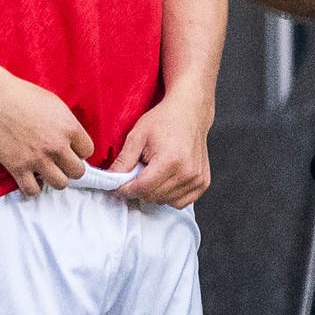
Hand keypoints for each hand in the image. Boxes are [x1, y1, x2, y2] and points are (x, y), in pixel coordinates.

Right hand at [0, 75, 94, 196]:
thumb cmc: (24, 96)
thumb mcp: (55, 105)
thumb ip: (67, 124)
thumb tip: (73, 140)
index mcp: (69, 128)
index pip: (88, 151)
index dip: (79, 151)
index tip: (69, 149)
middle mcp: (57, 146)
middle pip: (78, 172)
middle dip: (70, 167)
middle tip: (59, 162)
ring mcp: (37, 158)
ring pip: (60, 184)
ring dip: (55, 179)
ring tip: (46, 171)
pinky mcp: (17, 167)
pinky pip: (33, 190)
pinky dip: (33, 187)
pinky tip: (30, 177)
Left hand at [111, 92, 213, 207]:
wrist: (190, 111)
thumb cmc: (165, 120)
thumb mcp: (137, 136)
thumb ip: (123, 161)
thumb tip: (110, 181)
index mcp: (170, 161)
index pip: (142, 189)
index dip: (125, 190)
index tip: (118, 186)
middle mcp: (187, 172)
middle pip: (153, 197)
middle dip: (139, 190)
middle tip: (137, 173)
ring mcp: (197, 179)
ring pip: (165, 201)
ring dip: (154, 193)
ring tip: (154, 173)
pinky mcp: (203, 182)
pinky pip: (181, 202)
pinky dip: (170, 196)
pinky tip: (166, 179)